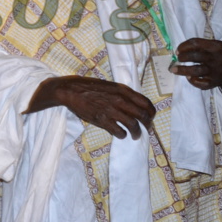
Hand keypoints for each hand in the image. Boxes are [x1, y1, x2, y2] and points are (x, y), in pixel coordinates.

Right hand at [27, 76, 154, 139]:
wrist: (71, 90)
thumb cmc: (90, 87)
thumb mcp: (110, 85)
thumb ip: (123, 93)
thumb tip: (135, 104)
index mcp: (123, 90)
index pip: (146, 103)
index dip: (151, 113)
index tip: (150, 118)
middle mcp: (120, 100)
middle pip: (143, 116)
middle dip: (147, 125)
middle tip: (145, 129)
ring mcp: (112, 110)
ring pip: (133, 125)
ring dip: (136, 133)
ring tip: (135, 135)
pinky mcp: (102, 119)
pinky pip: (119, 131)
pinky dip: (122, 135)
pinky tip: (121, 134)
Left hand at [171, 38, 221, 92]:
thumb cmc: (221, 55)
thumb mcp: (215, 46)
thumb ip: (201, 46)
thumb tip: (180, 50)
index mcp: (216, 46)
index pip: (196, 43)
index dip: (183, 46)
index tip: (178, 50)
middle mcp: (216, 58)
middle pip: (195, 56)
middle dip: (183, 57)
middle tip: (178, 59)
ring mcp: (216, 71)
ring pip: (196, 70)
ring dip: (182, 70)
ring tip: (174, 70)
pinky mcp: (215, 81)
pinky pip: (201, 83)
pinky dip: (193, 81)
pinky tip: (189, 77)